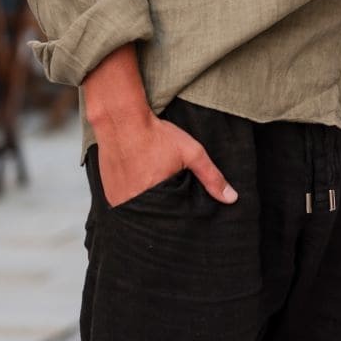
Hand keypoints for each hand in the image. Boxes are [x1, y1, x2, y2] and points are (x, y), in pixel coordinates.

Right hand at [96, 110, 236, 208]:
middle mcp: (134, 203)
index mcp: (156, 198)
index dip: (179, 217)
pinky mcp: (108, 195)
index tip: (184, 211)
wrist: (121, 120)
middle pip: (154, 218)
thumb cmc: (157, 135)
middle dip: (163, 214)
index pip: (172, 220)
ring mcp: (118, 200)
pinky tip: (138, 189)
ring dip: (146, 208)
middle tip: (169, 202)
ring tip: (154, 197)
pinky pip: (123, 206)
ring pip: (137, 213)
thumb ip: (211, 176)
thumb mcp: (191, 152)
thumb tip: (231, 198)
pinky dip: (132, 201)